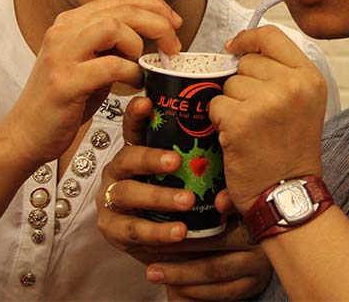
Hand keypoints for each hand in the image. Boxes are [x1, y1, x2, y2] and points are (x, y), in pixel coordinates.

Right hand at [0, 0, 182, 168]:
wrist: (26, 134)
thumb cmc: (65, 101)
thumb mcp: (91, 64)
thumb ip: (114, 45)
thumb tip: (154, 32)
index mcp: (71, 22)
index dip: (154, 6)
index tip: (175, 23)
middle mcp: (63, 31)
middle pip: (122, 8)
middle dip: (157, 22)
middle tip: (174, 45)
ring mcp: (61, 55)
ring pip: (114, 27)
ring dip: (139, 44)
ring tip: (144, 65)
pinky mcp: (64, 82)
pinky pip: (110, 66)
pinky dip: (131, 73)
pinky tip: (134, 84)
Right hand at [98, 98, 272, 299]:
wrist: (173, 245)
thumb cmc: (185, 201)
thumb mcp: (199, 181)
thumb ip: (213, 171)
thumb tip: (236, 162)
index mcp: (139, 150)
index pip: (135, 127)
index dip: (137, 114)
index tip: (147, 103)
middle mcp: (121, 170)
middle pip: (128, 157)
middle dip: (150, 158)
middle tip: (176, 162)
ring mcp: (113, 198)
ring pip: (128, 193)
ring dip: (158, 196)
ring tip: (187, 201)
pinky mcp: (112, 228)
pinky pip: (133, 229)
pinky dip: (157, 231)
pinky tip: (179, 231)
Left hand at [210, 25, 325, 212]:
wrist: (289, 194)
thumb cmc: (292, 151)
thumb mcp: (304, 103)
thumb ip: (282, 73)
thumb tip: (241, 48)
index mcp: (310, 77)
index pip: (271, 35)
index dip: (248, 39)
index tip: (236, 48)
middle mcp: (292, 85)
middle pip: (246, 62)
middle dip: (242, 84)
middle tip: (257, 114)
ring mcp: (266, 101)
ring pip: (229, 84)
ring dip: (231, 105)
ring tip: (250, 129)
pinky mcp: (241, 120)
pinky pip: (215, 105)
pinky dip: (219, 122)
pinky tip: (237, 138)